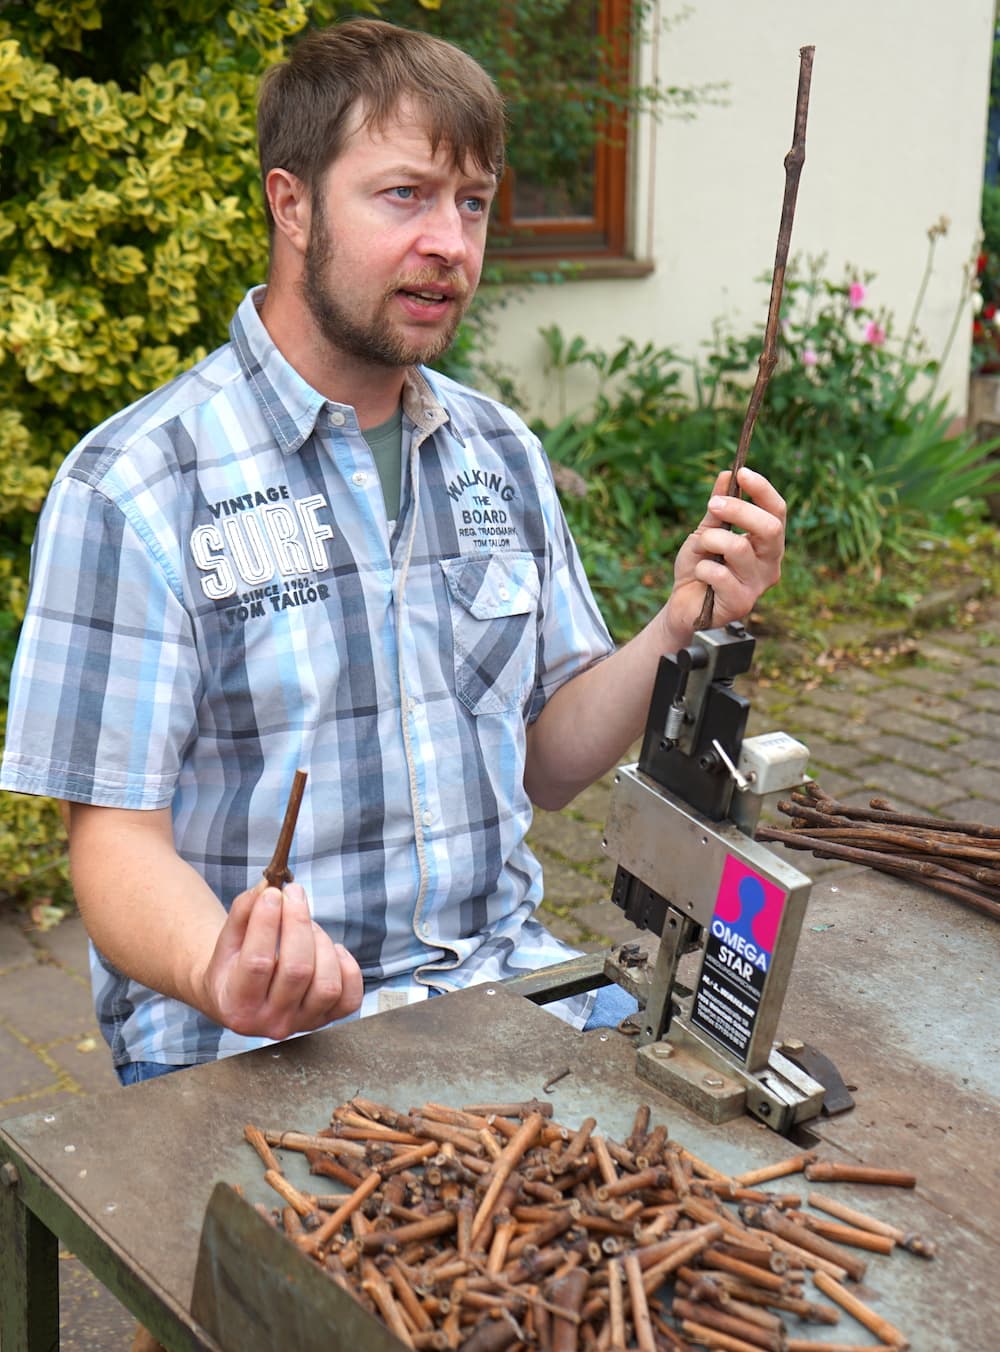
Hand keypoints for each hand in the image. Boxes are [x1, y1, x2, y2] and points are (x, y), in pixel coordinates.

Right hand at [197, 880, 362, 1039]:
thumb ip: (243, 912)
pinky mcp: (326, 1019)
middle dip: (298, 922)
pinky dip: (347, 967)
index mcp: (237, 1004)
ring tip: (307, 926)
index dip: (267, 923)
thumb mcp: (227, 939)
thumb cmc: (234, 964)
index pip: (257, 963)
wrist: (241, 997)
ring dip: (321, 942)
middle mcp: (270, 1022)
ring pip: (326, 984)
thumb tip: (268, 888)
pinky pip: (350, 996)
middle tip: (294, 894)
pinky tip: (330, 950)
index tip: (273, 893)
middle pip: (297, 971)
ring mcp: (302, 1023)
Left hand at [665, 466, 785, 639]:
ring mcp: (757, 585)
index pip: (777, 512)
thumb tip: (726, 475)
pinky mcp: (741, 603)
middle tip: (712, 505)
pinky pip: (719, 574)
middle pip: (769, 527)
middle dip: (738, 509)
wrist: (682, 605)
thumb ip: (717, 510)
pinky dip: (701, 567)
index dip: (763, 490)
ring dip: (711, 540)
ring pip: (739, 547)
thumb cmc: (699, 569)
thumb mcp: (706, 533)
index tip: (742, 472)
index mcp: (767, 544)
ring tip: (701, 548)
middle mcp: (770, 564)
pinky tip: (700, 576)